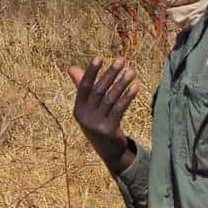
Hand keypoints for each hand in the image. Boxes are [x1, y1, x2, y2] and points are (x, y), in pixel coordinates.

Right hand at [68, 56, 139, 172]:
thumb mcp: (88, 107)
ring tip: (131, 71)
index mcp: (78, 109)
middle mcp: (85, 116)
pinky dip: (128, 97)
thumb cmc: (97, 122)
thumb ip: (82, 87)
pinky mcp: (109, 131)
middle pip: (99, 90)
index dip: (91, 71)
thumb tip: (71, 68)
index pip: (84, 86)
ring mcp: (96, 124)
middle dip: (110, 74)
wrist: (108, 150)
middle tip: (121, 60)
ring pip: (110, 99)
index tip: (100, 57)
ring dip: (122, 83)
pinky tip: (135, 87)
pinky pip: (119, 110)